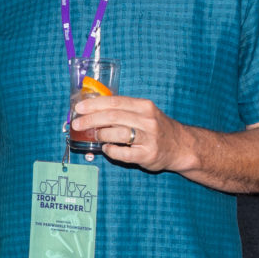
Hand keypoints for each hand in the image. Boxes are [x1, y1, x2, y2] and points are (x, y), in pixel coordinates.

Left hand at [71, 94, 187, 171]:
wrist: (181, 146)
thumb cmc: (157, 128)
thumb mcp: (144, 112)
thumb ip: (123, 110)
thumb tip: (93, 110)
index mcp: (144, 106)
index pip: (114, 102)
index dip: (94, 105)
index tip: (79, 108)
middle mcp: (147, 120)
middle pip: (113, 117)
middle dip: (91, 120)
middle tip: (77, 124)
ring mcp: (148, 138)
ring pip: (117, 133)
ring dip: (101, 134)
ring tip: (95, 136)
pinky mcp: (148, 155)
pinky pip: (123, 153)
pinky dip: (111, 150)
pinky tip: (107, 148)